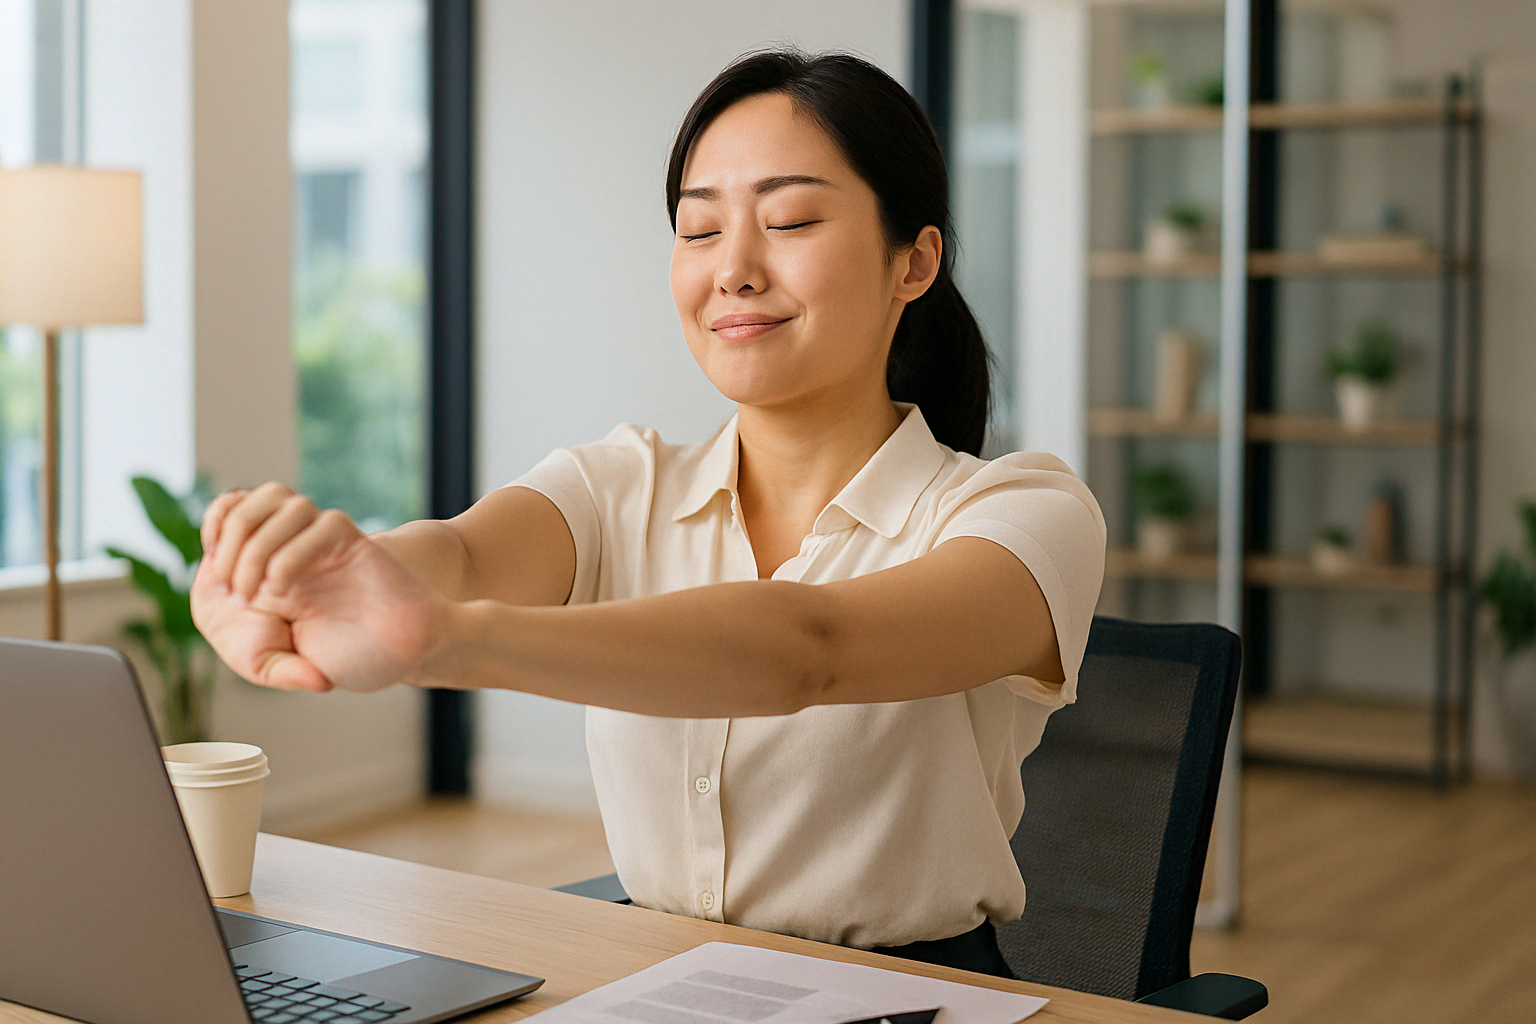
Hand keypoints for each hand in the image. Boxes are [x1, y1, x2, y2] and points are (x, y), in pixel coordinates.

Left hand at [192, 483, 449, 693]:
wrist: (407, 654)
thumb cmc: (354, 657)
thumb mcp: (289, 661)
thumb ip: (266, 655)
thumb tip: (241, 606)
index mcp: (273, 564)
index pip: (233, 510)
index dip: (216, 522)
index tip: (214, 566)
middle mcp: (296, 545)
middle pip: (249, 501)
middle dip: (231, 542)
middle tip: (233, 590)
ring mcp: (325, 542)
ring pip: (282, 501)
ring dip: (255, 546)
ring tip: (256, 593)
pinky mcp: (352, 543)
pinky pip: (320, 524)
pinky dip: (290, 552)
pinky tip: (282, 588)